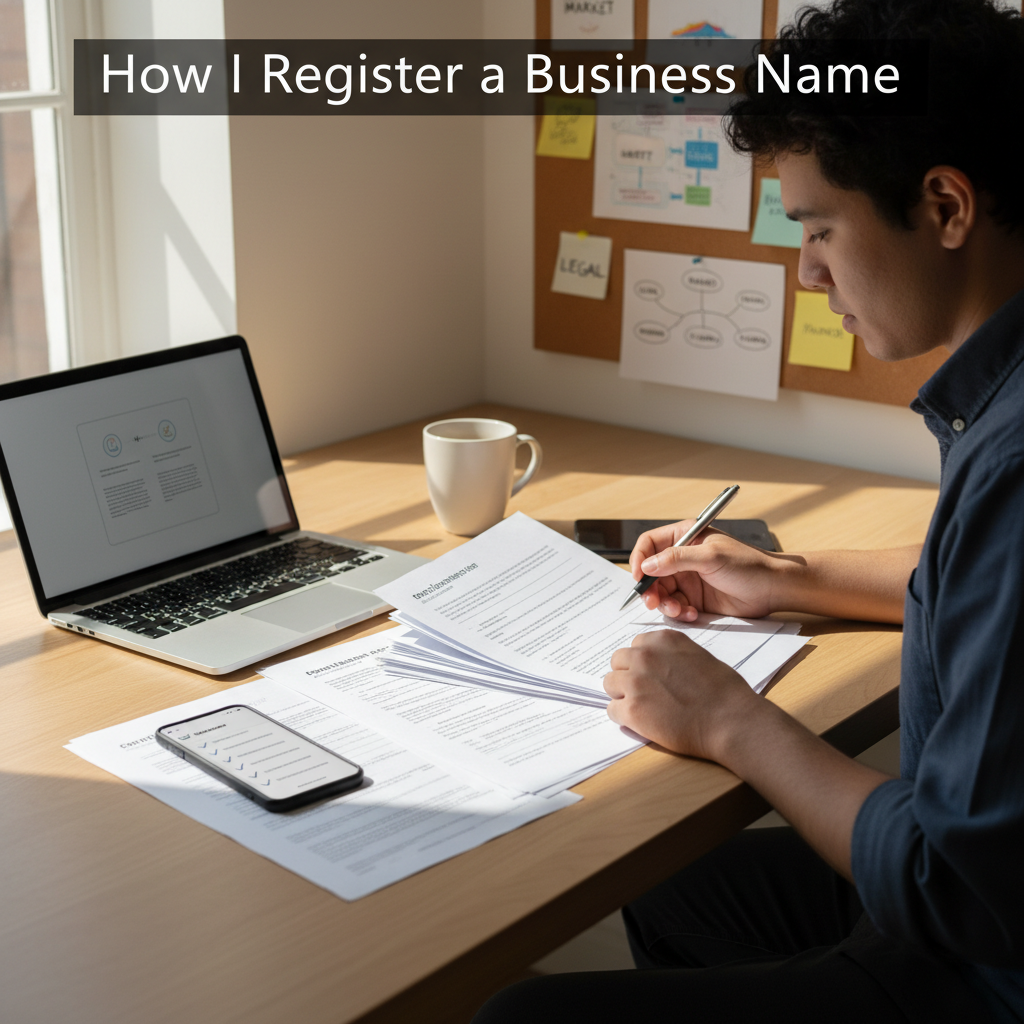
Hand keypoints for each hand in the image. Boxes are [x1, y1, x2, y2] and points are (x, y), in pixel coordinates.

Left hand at [603, 629, 759, 759]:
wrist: (731, 720)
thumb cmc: (724, 691)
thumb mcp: (697, 656)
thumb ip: (672, 656)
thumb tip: (658, 667)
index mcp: (663, 639)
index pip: (635, 646)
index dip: (641, 663)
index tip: (652, 675)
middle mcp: (645, 656)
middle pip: (618, 662)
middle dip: (627, 676)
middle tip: (645, 693)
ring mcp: (635, 682)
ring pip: (610, 684)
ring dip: (622, 695)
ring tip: (644, 708)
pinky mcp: (631, 710)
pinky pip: (612, 710)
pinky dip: (624, 717)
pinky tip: (643, 723)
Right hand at [629, 522, 794, 621]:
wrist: (773, 589)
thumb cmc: (748, 565)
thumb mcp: (711, 557)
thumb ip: (676, 559)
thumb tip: (647, 565)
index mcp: (685, 537)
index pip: (650, 544)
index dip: (639, 559)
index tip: (638, 577)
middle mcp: (683, 558)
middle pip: (651, 572)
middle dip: (650, 588)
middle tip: (653, 601)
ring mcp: (688, 579)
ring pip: (661, 593)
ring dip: (665, 604)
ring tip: (679, 610)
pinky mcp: (695, 599)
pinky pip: (675, 607)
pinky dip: (679, 613)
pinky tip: (692, 614)